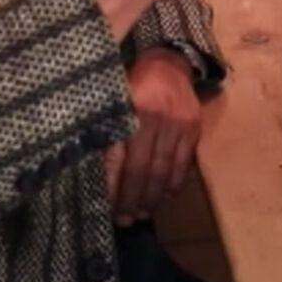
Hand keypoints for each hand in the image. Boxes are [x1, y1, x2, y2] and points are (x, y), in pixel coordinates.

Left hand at [106, 48, 201, 225]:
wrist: (168, 61)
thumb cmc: (131, 83)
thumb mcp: (113, 100)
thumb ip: (106, 130)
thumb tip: (89, 170)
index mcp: (126, 111)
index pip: (116, 158)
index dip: (112, 187)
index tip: (107, 208)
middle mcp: (152, 118)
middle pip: (140, 169)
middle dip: (132, 199)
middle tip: (125, 220)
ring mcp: (175, 124)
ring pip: (162, 170)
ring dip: (152, 197)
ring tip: (143, 213)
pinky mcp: (192, 127)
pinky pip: (183, 162)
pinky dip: (175, 183)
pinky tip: (165, 196)